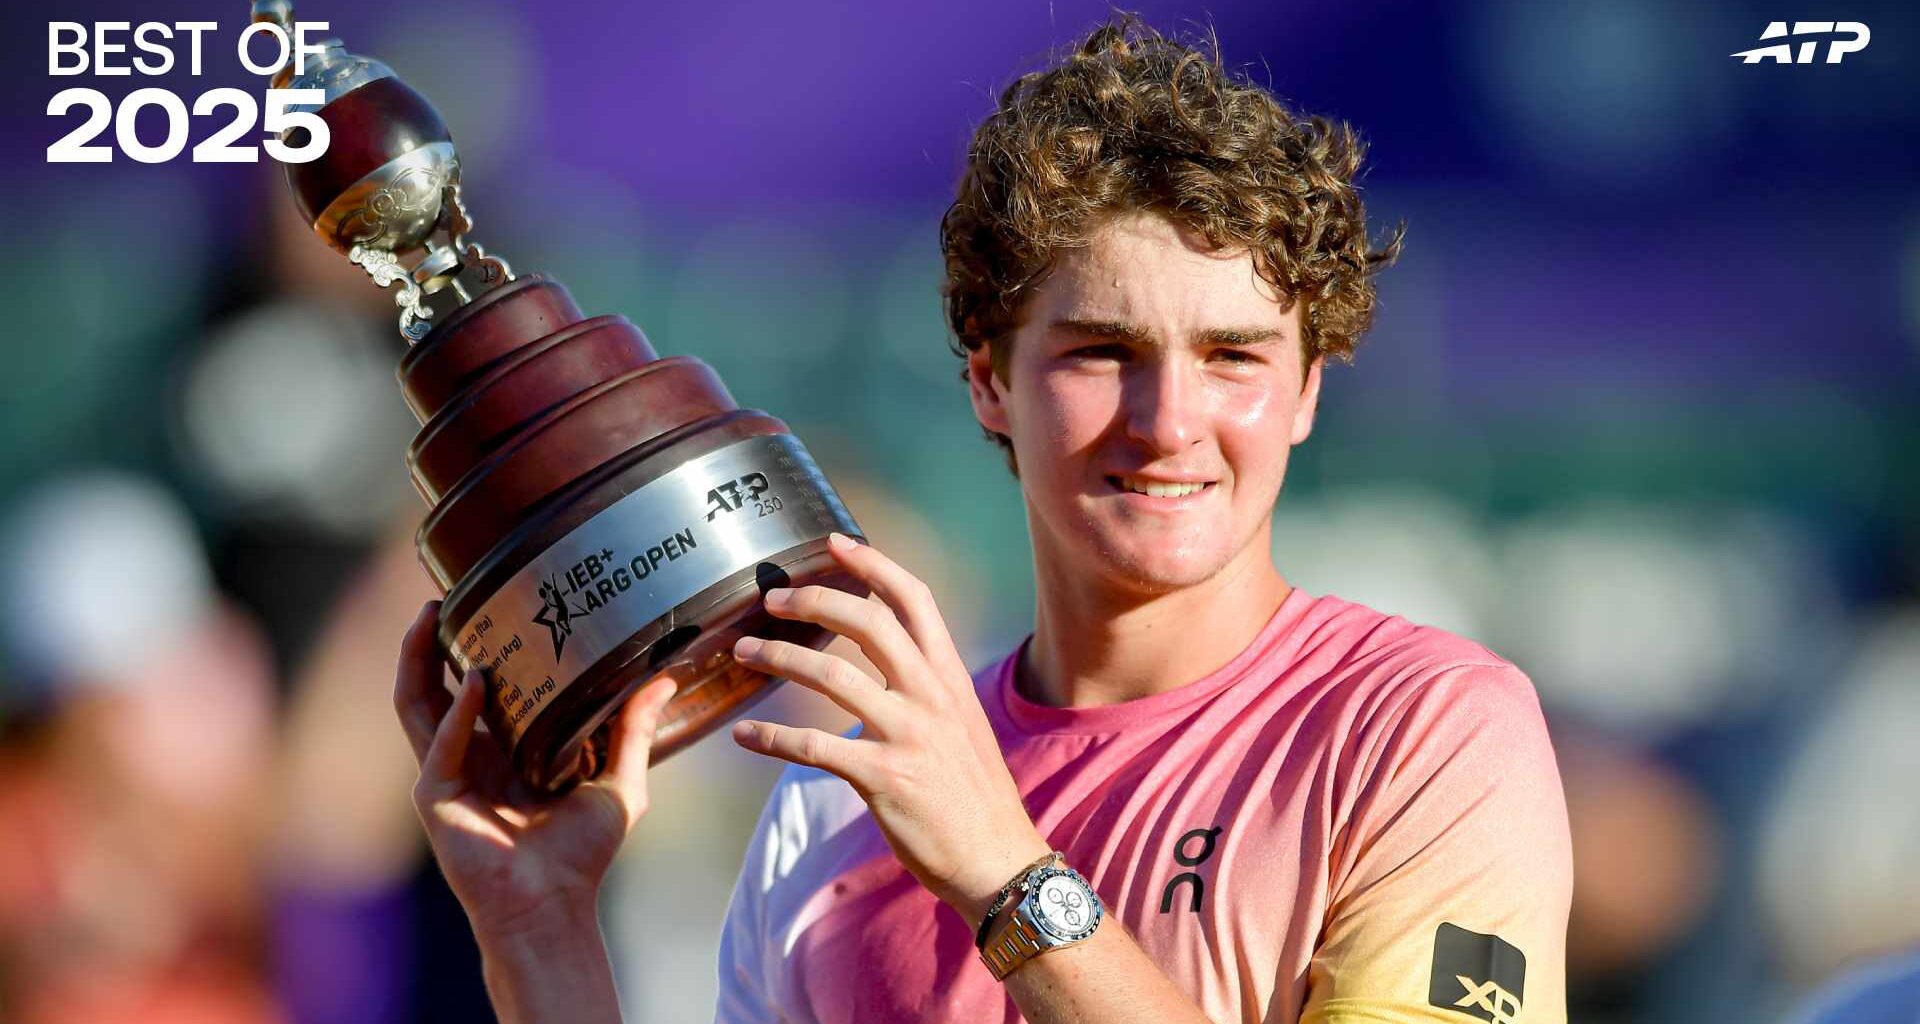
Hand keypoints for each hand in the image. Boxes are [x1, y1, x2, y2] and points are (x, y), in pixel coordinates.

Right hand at [393, 600, 677, 938]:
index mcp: (505, 750)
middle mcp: (471, 755)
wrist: (553, 904)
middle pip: (439, 686)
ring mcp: (448, 773)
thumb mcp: (618, 782)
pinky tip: (476, 682)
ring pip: (418, 705)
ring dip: (420, 660)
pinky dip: (456, 711)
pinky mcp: (436, 795)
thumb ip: (634, 731)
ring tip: (432, 617)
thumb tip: (664, 679)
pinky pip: (440, 742)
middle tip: (449, 598)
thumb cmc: (581, 855)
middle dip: (436, 642)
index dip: (484, 648)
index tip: (498, 604)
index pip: (484, 688)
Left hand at [729, 533, 1050, 926]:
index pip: (914, 600)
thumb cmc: (974, 797)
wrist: (999, 860)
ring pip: (832, 676)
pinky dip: (770, 738)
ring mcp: (907, 735)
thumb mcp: (962, 725)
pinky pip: (812, 747)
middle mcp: (930, 696)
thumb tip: (886, 663)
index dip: (873, 565)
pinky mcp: (882, 778)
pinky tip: (744, 736)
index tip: (835, 541)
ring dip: (780, 657)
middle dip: (815, 601)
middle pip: (869, 622)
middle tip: (771, 597)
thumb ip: (927, 690)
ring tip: (743, 651)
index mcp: (949, 678)